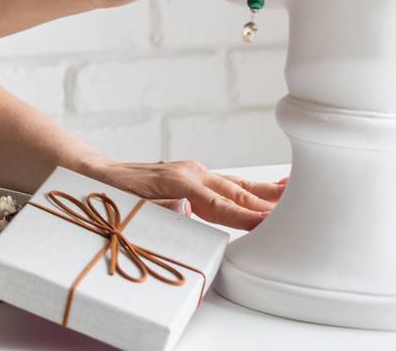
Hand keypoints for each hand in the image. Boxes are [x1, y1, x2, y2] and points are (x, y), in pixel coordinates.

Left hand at [88, 159, 287, 230]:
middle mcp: (191, 174)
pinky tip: (270, 189)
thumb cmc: (110, 195)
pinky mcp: (194, 177)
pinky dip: (252, 189)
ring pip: (238, 186)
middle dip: (269, 202)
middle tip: (302, 209)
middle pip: (237, 192)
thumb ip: (163, 210)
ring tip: (299, 193)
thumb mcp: (132, 207)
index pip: (221, 206)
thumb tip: (190, 209)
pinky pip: (228, 184)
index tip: (271, 223)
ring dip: (267, 193)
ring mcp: (194, 173)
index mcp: (180, 183)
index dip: (246, 216)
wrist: (93, 175)